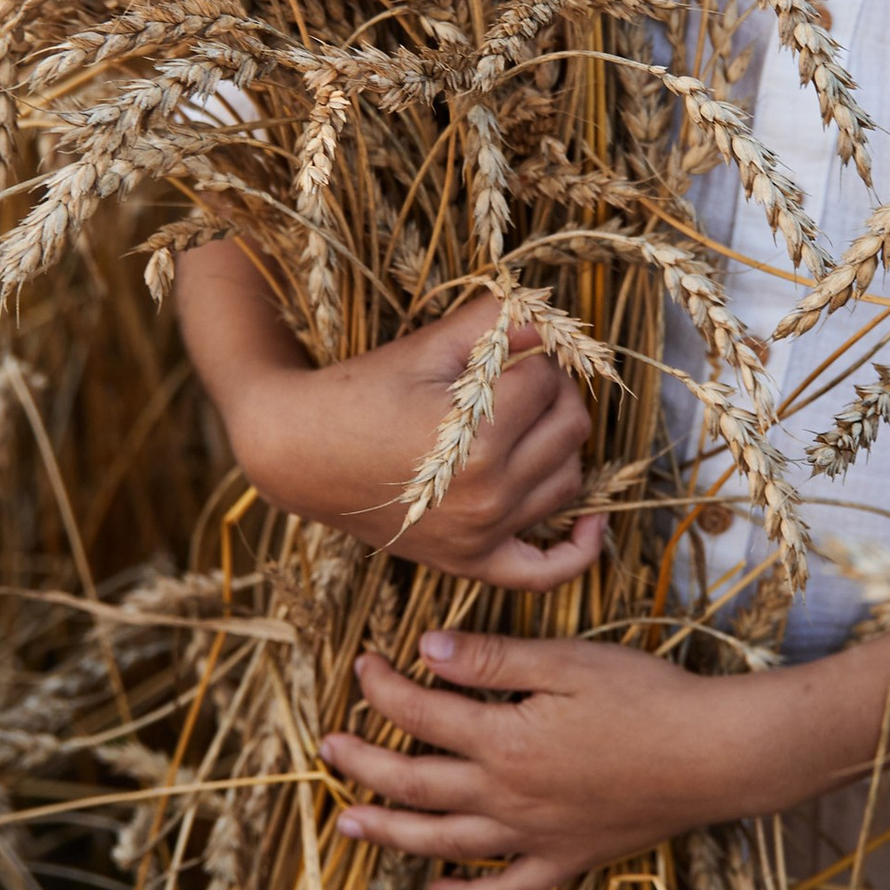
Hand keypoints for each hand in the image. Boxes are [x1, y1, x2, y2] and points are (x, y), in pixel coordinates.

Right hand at [182, 251, 606, 589]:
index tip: (500, 350)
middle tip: (516, 378)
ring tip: (520, 424)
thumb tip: (551, 317)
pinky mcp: (471, 562)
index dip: (528, 354)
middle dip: (552, 391)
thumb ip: (495, 323)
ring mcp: (482, 536)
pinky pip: (545, 572)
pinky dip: (579, 551)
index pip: (547, 379)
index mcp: (480, 438)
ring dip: (556, 446)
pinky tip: (591, 524)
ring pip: (569, 481)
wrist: (298, 454)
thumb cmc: (360, 393)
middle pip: (571, 427)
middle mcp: (489, 495)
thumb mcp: (427, 347)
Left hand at [321, 627, 824, 889]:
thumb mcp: (566, 661)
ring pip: (443, 842)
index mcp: (503, 741)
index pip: (420, 714)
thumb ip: (491, 658)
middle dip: (363, 764)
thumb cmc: (647, 697)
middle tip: (329, 748)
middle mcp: (506, 797)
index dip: (382, 689)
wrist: (713, 757)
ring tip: (349, 825)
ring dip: (390, 833)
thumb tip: (423, 649)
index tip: (363, 666)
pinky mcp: (565, 860)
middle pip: (414, 785)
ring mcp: (533, 837)